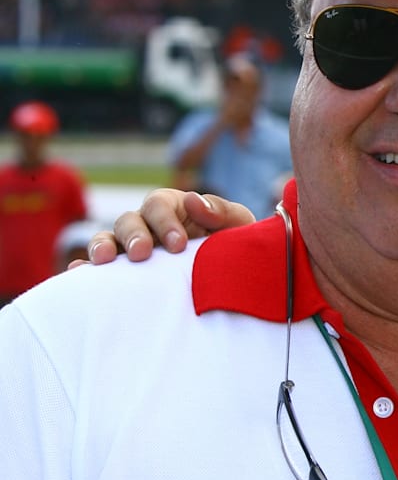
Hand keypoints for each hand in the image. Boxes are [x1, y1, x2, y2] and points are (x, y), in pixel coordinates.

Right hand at [76, 190, 256, 266]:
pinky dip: (84, 270)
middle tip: (143, 253)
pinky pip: (98, 269)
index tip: (179, 245)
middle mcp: (147, 225)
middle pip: (128, 220)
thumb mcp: (238, 225)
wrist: (232, 279)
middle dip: (134, 235)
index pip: (157, 204)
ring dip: (103, 247)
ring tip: (105, 261)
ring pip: (107, 240)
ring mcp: (131, 248)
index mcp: (173, 207)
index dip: (165, 221)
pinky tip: (77, 274)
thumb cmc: (234, 246)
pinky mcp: (123, 273)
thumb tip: (192, 200)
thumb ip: (222, 210)